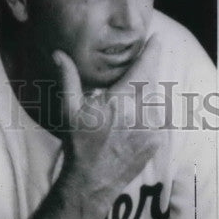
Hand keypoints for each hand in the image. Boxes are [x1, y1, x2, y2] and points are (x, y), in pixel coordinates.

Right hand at [52, 37, 162, 198]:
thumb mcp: (70, 109)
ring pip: (158, 98)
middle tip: (138, 70)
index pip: (144, 68)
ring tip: (131, 101)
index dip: (152, 51)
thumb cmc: (80, 142)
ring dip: (149, 93)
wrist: (92, 180)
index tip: (157, 38)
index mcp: (122, 100)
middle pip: (153, 80)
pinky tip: (137, 117)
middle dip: (147, 72)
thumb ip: (68, 78)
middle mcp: (142, 112)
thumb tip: (58, 53)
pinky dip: (152, 111)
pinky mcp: (158, 140)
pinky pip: (160, 116)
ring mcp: (153, 127)